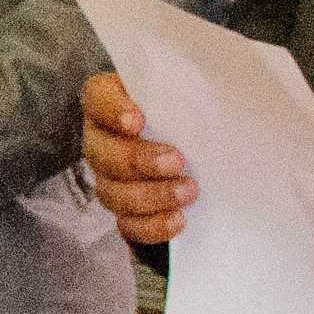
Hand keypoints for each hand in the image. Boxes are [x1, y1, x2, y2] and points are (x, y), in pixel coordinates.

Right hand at [80, 71, 197, 244]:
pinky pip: (128, 225)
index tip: (138, 120)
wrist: (200, 150)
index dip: (112, 111)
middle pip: (102, 154)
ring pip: (113, 193)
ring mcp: (109, 179)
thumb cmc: (190, 113)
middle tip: (178, 161)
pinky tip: (178, 219)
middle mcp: (102, 141)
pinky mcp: (125, 212)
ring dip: (152, 195)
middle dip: (139, 160)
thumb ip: (188, 90)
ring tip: (189, 191)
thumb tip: (216, 88)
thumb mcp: (189, 92)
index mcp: (111, 102)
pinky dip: (153, 225)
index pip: (97, 98)